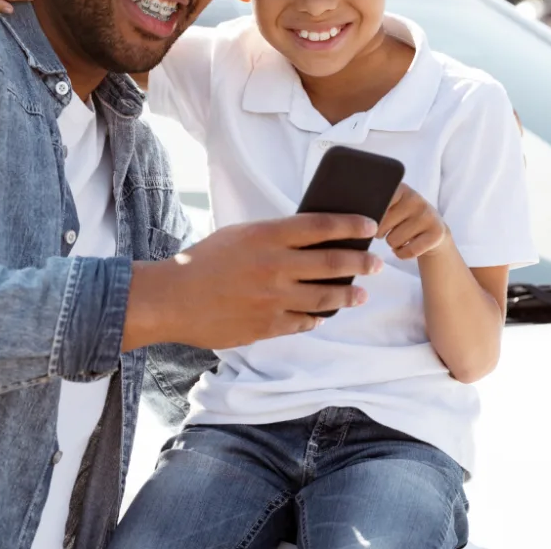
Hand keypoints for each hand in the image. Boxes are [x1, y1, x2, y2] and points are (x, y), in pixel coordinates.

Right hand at [124, 213, 383, 350]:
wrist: (173, 299)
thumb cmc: (204, 261)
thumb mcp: (240, 235)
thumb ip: (274, 236)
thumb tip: (312, 238)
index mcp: (266, 235)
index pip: (321, 226)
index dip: (351, 225)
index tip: (370, 226)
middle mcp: (275, 265)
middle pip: (333, 263)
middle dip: (361, 263)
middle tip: (377, 264)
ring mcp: (273, 298)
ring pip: (325, 298)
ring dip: (349, 295)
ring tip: (361, 294)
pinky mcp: (268, 325)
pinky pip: (304, 322)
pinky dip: (318, 317)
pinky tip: (325, 315)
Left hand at [376, 183, 451, 260]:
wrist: (433, 230)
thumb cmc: (402, 218)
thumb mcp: (389, 206)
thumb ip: (372, 206)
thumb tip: (355, 218)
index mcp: (399, 189)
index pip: (376, 202)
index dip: (371, 216)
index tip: (370, 218)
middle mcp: (415, 198)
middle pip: (381, 225)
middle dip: (380, 232)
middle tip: (391, 228)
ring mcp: (428, 215)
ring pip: (393, 240)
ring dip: (393, 243)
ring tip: (401, 235)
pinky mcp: (437, 233)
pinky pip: (407, 252)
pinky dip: (402, 254)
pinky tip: (406, 245)